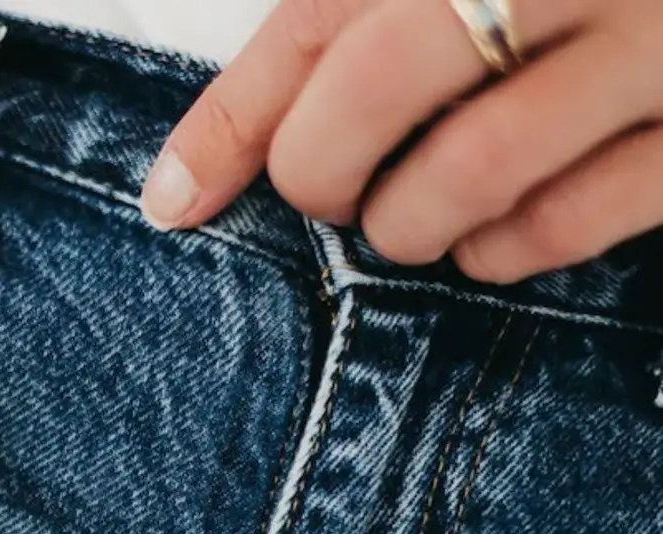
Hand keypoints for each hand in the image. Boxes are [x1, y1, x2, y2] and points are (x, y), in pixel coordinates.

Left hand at [140, 0, 662, 282]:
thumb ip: (320, 49)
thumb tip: (174, 197)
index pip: (320, 12)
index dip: (233, 120)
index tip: (175, 201)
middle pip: (379, 80)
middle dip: (324, 173)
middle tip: (335, 195)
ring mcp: (653, 42)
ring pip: (467, 171)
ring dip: (408, 226)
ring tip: (416, 213)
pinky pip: (561, 226)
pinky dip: (497, 254)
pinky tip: (491, 235)